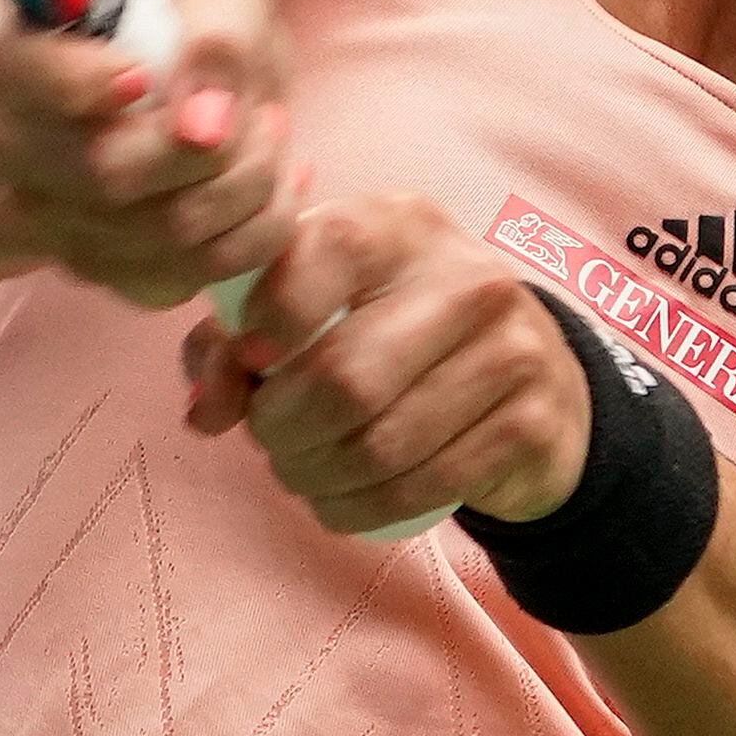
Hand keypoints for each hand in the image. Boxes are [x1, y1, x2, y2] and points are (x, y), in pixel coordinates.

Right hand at [0, 0, 300, 309]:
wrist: (174, 87)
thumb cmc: (190, 29)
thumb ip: (216, 39)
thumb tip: (205, 126)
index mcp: (18, 60)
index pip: (27, 77)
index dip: (79, 82)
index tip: (135, 76)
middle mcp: (16, 150)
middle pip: (112, 175)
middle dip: (220, 152)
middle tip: (264, 115)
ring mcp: (52, 220)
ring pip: (158, 235)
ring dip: (247, 192)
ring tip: (271, 143)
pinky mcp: (98, 268)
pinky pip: (177, 280)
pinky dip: (248, 241)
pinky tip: (269, 195)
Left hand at [181, 193, 591, 535]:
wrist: (530, 379)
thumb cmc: (393, 333)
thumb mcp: (315, 311)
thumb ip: (236, 344)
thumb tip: (205, 409)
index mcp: (402, 226)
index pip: (329, 248)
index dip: (271, 314)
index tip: (251, 361)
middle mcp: (466, 276)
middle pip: (344, 375)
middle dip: (281, 429)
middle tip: (269, 442)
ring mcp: (511, 349)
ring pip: (380, 443)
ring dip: (316, 477)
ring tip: (300, 474)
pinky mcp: (530, 422)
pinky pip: (422, 485)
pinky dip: (361, 509)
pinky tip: (339, 502)